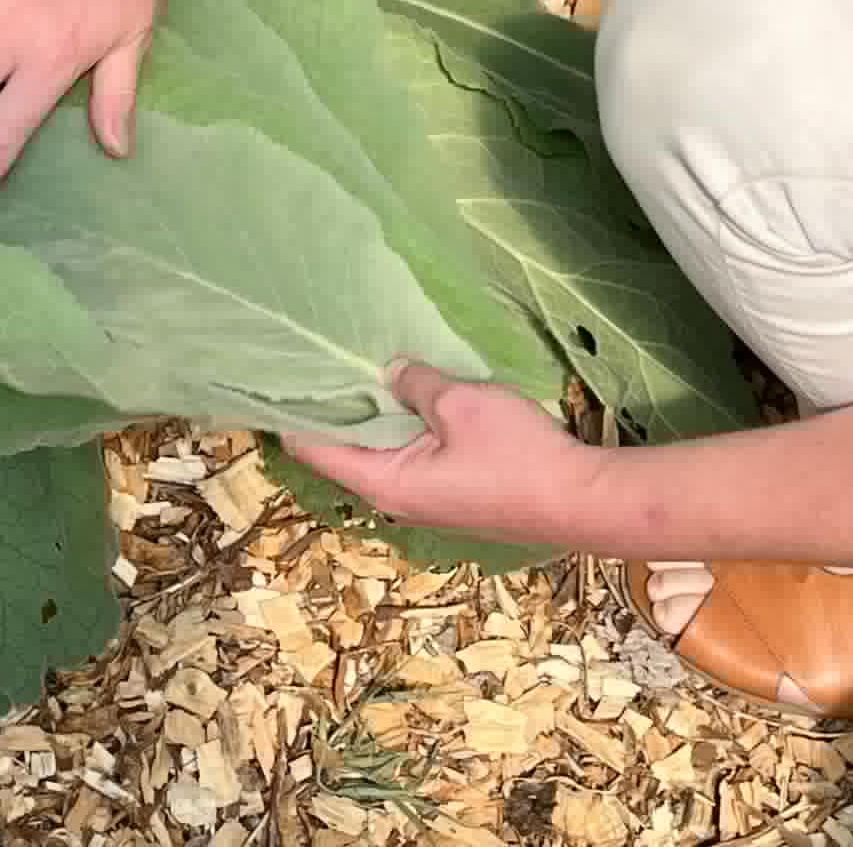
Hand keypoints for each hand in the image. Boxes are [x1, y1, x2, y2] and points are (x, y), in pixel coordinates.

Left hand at [284, 362, 589, 547]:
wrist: (581, 501)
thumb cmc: (516, 456)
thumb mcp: (460, 405)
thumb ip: (415, 383)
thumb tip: (385, 369)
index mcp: (384, 481)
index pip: (312, 446)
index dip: (288, 409)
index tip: (272, 369)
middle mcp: (393, 496)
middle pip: (340, 447)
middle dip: (327, 402)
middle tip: (311, 351)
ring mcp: (422, 497)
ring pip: (375, 448)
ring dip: (366, 410)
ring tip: (350, 359)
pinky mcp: (447, 491)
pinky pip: (405, 452)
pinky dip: (395, 421)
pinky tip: (400, 387)